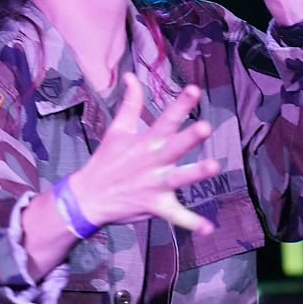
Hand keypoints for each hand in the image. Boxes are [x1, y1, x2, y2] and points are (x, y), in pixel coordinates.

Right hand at [69, 75, 219, 234]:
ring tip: (214, 167)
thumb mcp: (117, 129)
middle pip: (174, 146)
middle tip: (205, 127)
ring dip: (195, 173)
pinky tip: (209, 228)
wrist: (88, 196)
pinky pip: (176, 216)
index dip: (180, 104)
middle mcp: (153, 161)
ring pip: (178, 178)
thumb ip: (130, 103)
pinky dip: (192, 223)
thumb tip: (130, 75)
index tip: (194, 90)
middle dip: (188, 137)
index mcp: (146, 141)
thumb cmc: (106, 160)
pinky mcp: (155, 206)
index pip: (165, 119)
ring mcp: (154, 184)